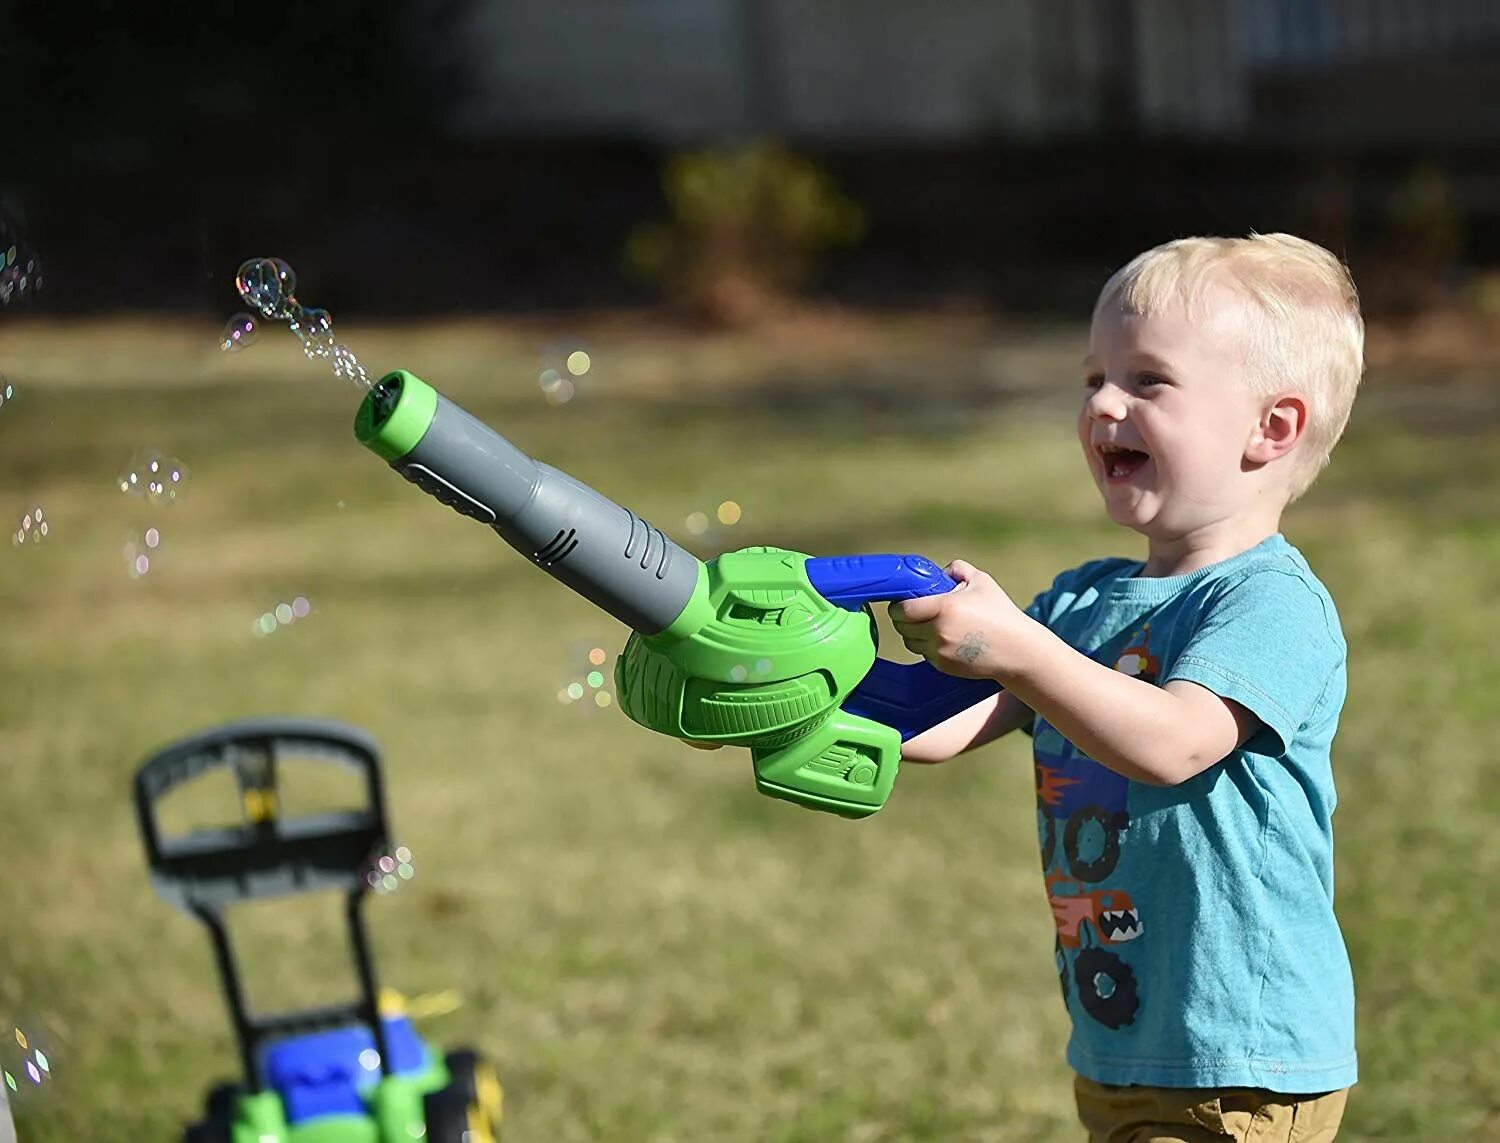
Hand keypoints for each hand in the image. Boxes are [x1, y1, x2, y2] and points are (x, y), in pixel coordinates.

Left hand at [888, 559, 1025, 679]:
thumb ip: (956, 569)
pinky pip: (923, 654)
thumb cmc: (1000, 613)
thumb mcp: (981, 581)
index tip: (903, 600)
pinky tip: (944, 638)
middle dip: (904, 618)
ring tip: (930, 624)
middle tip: (914, 611)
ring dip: (914, 633)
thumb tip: (937, 572)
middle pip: (902, 627)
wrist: (1017, 650)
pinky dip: (927, 646)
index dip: (898, 605)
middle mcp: (938, 631)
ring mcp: (939, 652)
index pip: (902, 609)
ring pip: (910, 642)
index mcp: (944, 607)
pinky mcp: (943, 667)